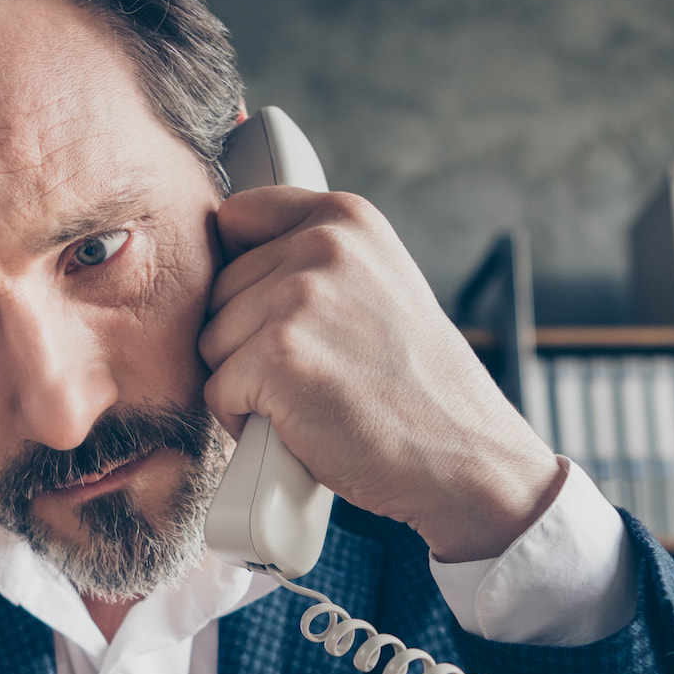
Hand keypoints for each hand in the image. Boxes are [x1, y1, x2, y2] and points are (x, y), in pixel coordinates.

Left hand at [199, 187, 562, 562]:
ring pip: (211, 343)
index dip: (242, 277)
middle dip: (246, 339)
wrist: (462, 454)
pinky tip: (297, 425)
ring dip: (245, 382)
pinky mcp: (276, 357)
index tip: (278, 315)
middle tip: (313, 371)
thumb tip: (228, 263)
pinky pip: (216, 391)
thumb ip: (312, 262)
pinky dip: (244, 422)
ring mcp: (297, 299)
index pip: (235, 220)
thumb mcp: (377, 284)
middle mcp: (321, 245)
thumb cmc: (415, 387)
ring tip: (310, 398)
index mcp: (345, 219)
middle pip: (217, 291)